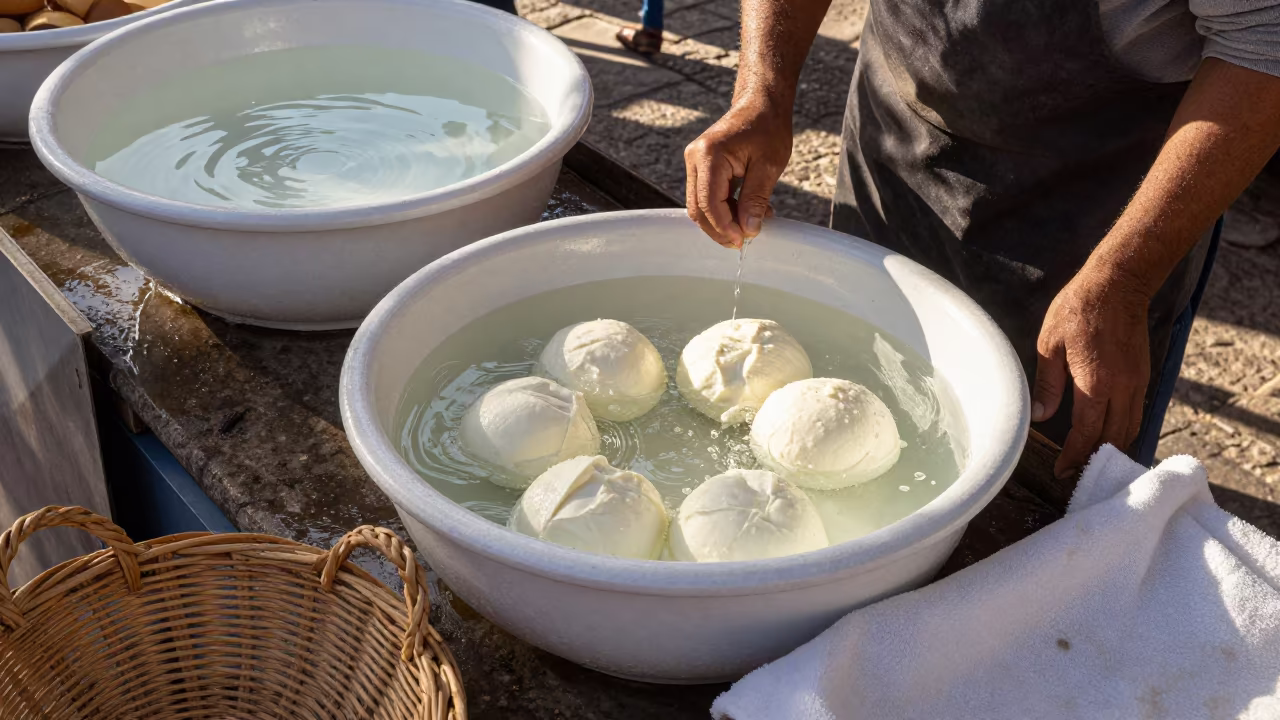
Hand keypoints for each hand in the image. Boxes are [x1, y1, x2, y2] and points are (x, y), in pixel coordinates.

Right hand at [684, 96, 791, 247]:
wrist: (761, 104)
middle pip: (698, 208)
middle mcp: (695, 158)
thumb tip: (749, 229)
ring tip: (750, 227)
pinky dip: (724, 210)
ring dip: (722, 222)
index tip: (743, 241)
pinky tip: (746, 213)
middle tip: (743, 242)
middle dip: (719, 230)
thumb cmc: (767, 128)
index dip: (725, 227)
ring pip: (700, 205)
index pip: (709, 203)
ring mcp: (695, 162)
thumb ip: (756, 199)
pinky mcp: (701, 167)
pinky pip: (706, 196)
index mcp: (710, 155)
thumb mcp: (768, 166)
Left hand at [1032, 261, 1152, 478]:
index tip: (1062, 471)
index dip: (1075, 456)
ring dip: (1112, 448)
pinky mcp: (1143, 375)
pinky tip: (1109, 436)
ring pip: (1130, 428)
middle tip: (1075, 474)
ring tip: (1091, 461)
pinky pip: (1137, 413)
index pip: (1087, 432)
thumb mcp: (1050, 345)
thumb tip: (1039, 416)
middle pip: (1113, 437)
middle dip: (1094, 459)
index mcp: (1096, 383)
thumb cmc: (1078, 309)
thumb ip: (1047, 384)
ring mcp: (1137, 382)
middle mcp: (1123, 388)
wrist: (1119, 284)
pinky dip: (1124, 431)